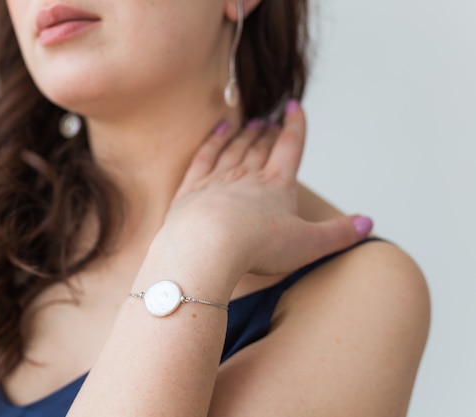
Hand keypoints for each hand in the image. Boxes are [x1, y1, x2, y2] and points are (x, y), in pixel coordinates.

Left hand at [161, 101, 372, 288]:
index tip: (295, 107)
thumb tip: (369, 223)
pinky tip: (218, 131)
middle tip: (269, 121)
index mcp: (277, 185)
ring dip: (243, 135)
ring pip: (234, 149)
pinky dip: (213, 141)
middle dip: (267, 134)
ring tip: (249, 124)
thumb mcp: (308, 245)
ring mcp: (217, 180)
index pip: (289, 148)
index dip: (295, 126)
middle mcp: (247, 176)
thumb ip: (339, 234)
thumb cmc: (258, 248)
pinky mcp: (191, 190)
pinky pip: (204, 157)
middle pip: (260, 148)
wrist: (206, 247)